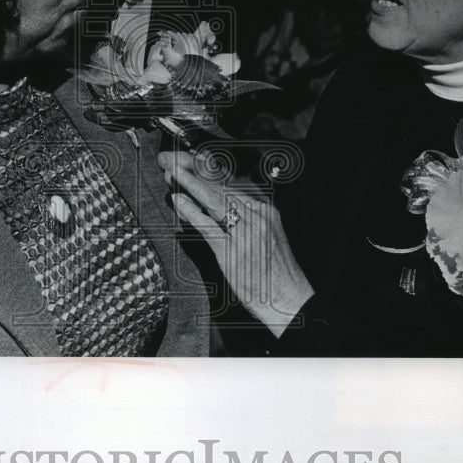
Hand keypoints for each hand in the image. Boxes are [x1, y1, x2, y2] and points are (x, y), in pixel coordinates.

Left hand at [157, 150, 313, 337]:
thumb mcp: (265, 237)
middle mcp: (257, 217)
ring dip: (190, 184)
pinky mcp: (232, 253)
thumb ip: (245, 220)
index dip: (207, 171)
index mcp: (265, 211)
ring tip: (172, 172)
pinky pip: (208, 226)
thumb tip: (217, 208)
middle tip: (173, 160)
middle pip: (220, 187)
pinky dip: (191, 211)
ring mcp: (245, 234)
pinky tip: (179, 200)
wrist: (291, 302)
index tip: (189, 160)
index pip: (231, 184)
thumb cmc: (276, 274)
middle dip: (194, 172)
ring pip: (214, 201)